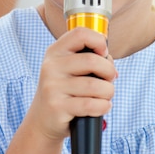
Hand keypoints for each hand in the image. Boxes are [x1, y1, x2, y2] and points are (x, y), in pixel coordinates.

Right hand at [27, 27, 116, 142]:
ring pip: (95, 85)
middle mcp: (51, 66)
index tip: (104, 53)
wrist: (42, 120)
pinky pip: (90, 105)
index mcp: (55, 51)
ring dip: (108, 92)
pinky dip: (103, 106)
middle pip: (92, 60)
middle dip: (109, 71)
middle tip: (110, 79)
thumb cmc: (64, 91)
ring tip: (106, 96)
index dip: (98, 41)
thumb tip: (112, 66)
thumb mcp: (68, 69)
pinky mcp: (57, 107)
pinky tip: (103, 106)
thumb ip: (89, 59)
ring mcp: (52, 87)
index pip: (80, 33)